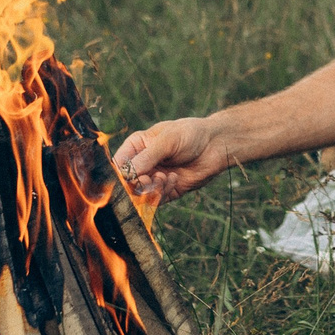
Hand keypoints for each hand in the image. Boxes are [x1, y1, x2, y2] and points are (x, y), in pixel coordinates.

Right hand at [114, 118, 229, 202]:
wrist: (216, 145)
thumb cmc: (190, 134)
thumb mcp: (167, 140)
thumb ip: (147, 157)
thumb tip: (126, 173)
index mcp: (137, 147)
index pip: (118, 164)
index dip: (119, 174)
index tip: (126, 177)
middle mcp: (143, 164)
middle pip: (127, 183)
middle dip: (135, 184)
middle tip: (147, 179)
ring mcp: (155, 178)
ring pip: (141, 194)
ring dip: (151, 189)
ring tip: (164, 177)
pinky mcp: (168, 190)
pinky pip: (157, 200)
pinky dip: (163, 193)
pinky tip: (174, 179)